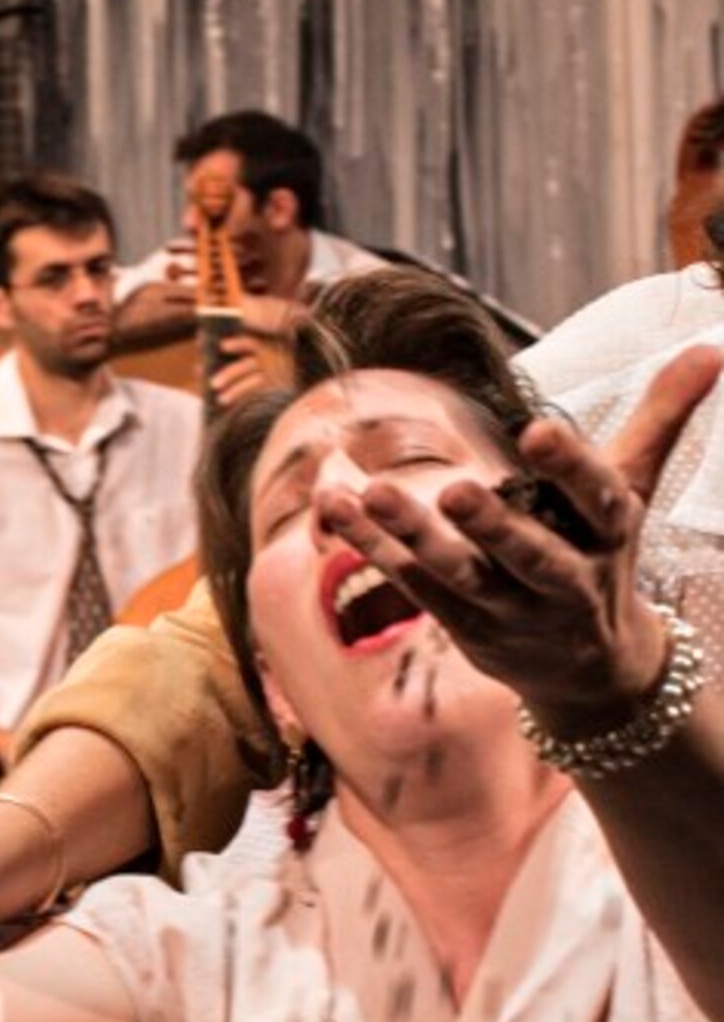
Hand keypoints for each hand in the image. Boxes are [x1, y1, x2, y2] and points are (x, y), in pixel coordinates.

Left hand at [207, 330, 294, 406]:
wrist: (284, 386)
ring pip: (255, 383)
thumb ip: (221, 362)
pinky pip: (262, 396)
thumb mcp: (242, 362)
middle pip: (248, 365)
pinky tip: (234, 409)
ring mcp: (273, 377)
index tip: (222, 346)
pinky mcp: (277, 391)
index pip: (249, 344)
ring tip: (221, 400)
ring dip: (236, 391)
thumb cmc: (252, 370)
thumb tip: (198, 368)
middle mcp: (268, 361)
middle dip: (229, 374)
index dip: (237, 344)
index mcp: (260, 349)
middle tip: (213, 384)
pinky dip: (246, 401)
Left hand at [318, 347, 719, 735]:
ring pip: (459, 575)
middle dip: (494, 526)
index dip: (571, 467)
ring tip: (372, 492)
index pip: (599, 500)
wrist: (591, 672)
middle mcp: (564, 579)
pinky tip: (334, 506)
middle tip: (455, 490)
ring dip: (412, 536)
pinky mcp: (463, 625)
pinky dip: (372, 546)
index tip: (537, 430)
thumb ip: (659, 420)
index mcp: (609, 535)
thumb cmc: (601, 555)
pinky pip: (412, 582)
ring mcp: (510, 610)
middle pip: (529, 554)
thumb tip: (708, 348)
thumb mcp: (633, 491)